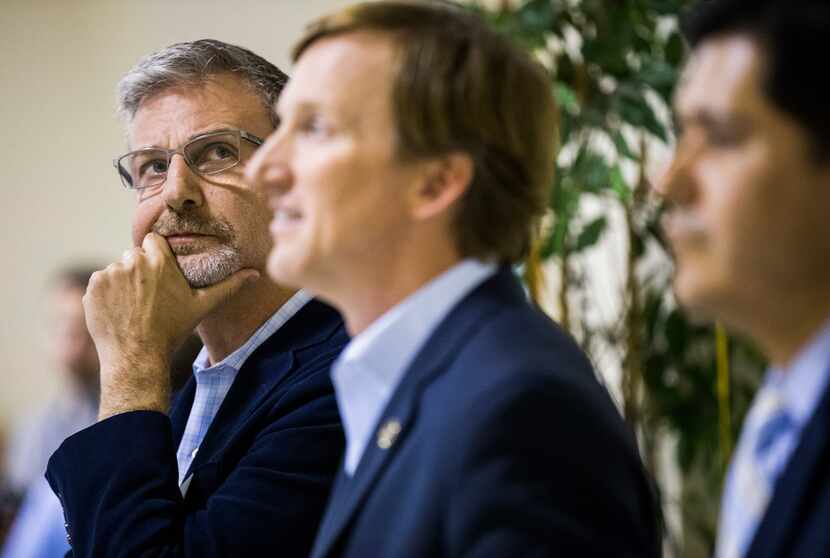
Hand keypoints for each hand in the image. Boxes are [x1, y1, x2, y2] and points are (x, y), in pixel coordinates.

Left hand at [84, 232, 258, 419]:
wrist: (137, 356)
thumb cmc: (173, 330)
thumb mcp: (203, 306)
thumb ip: (228, 286)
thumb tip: (255, 273)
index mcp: (159, 261)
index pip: (154, 241)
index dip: (156, 256)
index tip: (160, 273)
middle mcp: (133, 262)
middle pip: (134, 256)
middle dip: (139, 270)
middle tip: (148, 297)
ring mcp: (109, 275)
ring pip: (116, 270)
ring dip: (122, 283)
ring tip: (133, 308)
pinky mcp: (93, 289)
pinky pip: (100, 284)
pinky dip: (106, 295)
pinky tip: (118, 312)